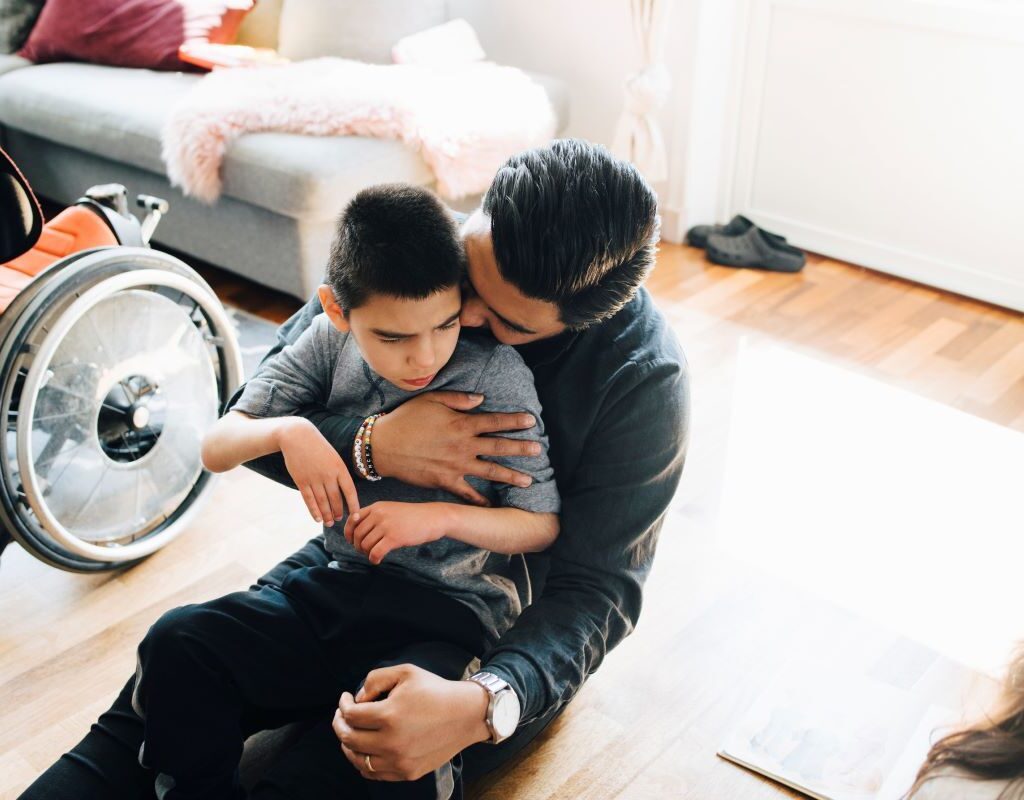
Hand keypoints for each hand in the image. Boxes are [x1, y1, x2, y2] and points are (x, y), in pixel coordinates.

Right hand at [277, 417, 358, 524]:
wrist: (297, 436)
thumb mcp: (334, 457)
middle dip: (338, 512)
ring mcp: (314, 478)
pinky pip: (309, 500)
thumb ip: (339, 473)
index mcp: (339, 468)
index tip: (357, 515)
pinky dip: (314, 511)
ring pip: (322, 502)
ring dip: (327, 514)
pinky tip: (318, 519)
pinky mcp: (301, 481)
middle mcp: (328, 475)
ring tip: (329, 523)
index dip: (353, 505)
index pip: (350, 491)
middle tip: (339, 520)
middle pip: (336, 499)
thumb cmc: (318, 448)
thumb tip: (344, 491)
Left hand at [332, 664, 490, 781]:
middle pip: (349, 739)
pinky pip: (374, 774)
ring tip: (351, 733)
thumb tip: (358, 699)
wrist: (466, 715)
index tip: (346, 698)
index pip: (350, 716)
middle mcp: (391, 742)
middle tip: (342, 715)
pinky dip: (363, 762)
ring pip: (357, 760)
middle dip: (340, 724)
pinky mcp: (407, 772)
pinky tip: (366, 749)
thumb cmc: (436, 690)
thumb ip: (375, 679)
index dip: (343, 705)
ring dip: (348, 745)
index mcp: (389, 715)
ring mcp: (399, 761)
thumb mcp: (406, 672)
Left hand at [344, 502, 446, 563]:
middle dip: (358, 546)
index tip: (351, 541)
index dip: (348, 532)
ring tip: (373, 555)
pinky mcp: (394, 538)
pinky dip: (374, 559)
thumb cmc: (413, 516)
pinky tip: (378, 560)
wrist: (432, 518)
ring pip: (365, 545)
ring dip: (366, 553)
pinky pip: (375, 552)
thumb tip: (358, 532)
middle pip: (357, 534)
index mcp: (377, 507)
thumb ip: (376, 516)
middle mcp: (379, 514)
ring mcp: (386, 526)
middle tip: (365, 551)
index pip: (353, 519)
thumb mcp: (391, 510)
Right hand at [370, 391, 541, 505]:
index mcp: (461, 424)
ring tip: (529, 481)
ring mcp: (456, 466)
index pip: (495, 421)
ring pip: (490, 471)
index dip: (514, 421)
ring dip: (511, 476)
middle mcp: (463, 446)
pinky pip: (467, 493)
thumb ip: (458, 399)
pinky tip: (492, 506)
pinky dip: (480, 500)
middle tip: (539, 450)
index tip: (532, 420)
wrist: (383, 446)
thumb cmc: (406, 419)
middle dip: (521, 448)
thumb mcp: (431, 400)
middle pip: (499, 447)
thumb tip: (481, 399)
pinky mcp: (445, 481)